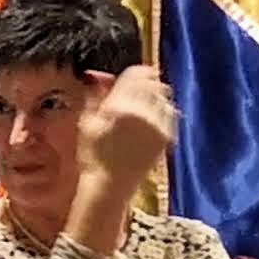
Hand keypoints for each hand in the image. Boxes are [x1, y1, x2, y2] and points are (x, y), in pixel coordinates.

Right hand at [82, 66, 175, 195]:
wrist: (111, 185)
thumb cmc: (94, 156)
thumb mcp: (87, 123)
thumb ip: (95, 95)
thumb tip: (100, 76)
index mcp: (118, 106)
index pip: (136, 74)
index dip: (136, 72)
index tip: (135, 75)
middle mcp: (141, 112)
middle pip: (153, 82)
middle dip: (147, 82)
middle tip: (141, 87)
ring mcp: (156, 125)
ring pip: (164, 97)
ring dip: (156, 96)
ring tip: (146, 105)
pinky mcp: (166, 136)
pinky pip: (171, 113)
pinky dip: (164, 111)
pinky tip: (152, 119)